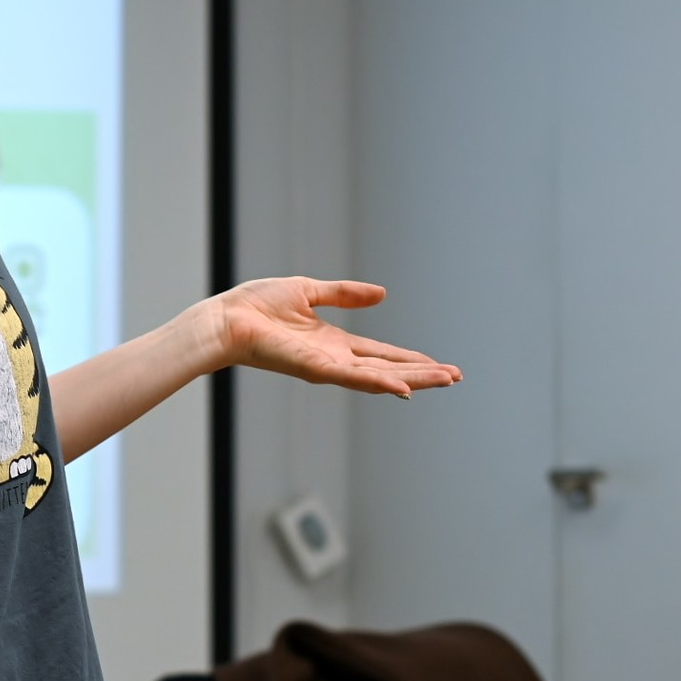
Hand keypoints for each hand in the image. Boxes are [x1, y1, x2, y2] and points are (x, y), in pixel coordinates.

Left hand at [203, 278, 460, 397]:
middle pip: (388, 369)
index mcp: (332, 343)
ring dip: (414, 379)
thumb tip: (382, 294)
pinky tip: (405, 388)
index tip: (439, 364)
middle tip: (455, 377)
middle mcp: (333, 359)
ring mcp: (326, 368)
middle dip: (423, 374)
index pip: (380, 353)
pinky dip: (380, 383)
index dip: (410, 359)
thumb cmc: (254, 306)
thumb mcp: (308, 291)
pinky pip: (353, 377)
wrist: (225, 319)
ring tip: (445, 380)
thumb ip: (344, 294)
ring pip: (379, 378)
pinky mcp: (314, 369)